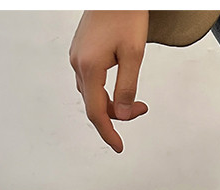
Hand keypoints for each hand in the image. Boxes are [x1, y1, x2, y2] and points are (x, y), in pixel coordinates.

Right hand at [69, 10, 148, 152]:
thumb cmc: (125, 14)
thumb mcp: (133, 53)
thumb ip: (127, 88)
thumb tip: (122, 114)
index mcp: (89, 67)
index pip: (96, 112)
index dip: (108, 133)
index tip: (118, 147)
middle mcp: (78, 63)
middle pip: (95, 104)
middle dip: (117, 114)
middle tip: (142, 108)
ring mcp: (77, 56)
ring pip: (92, 93)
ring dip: (111, 101)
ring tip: (134, 97)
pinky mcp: (80, 50)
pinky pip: (90, 79)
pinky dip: (104, 88)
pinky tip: (118, 82)